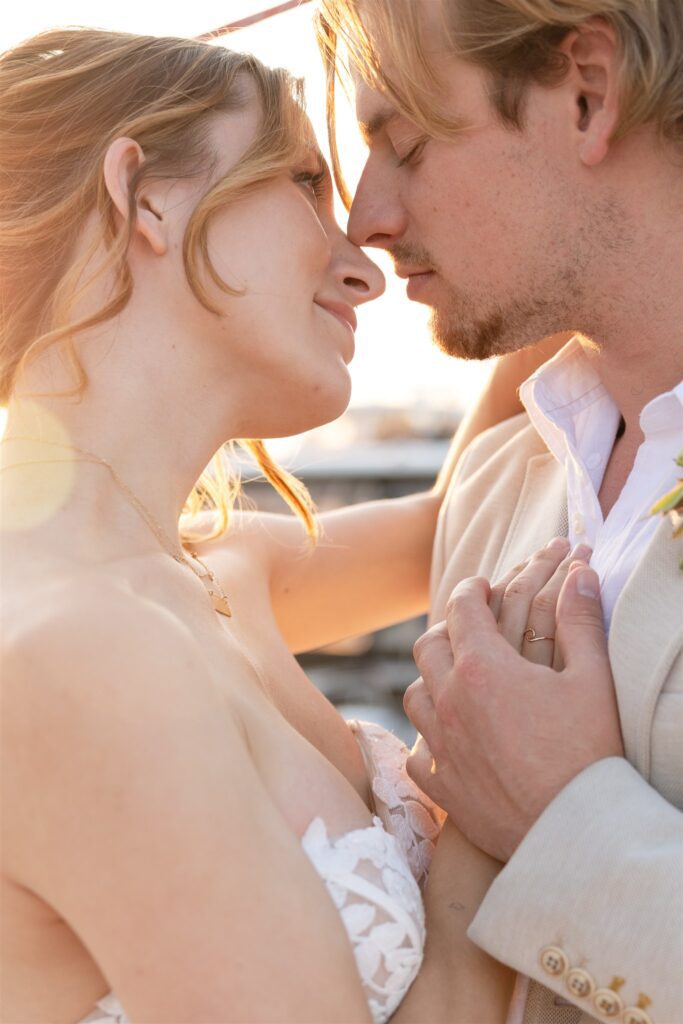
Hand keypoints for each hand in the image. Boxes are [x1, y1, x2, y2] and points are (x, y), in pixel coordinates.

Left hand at [404, 559, 623, 861]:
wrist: (577, 833)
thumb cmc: (591, 754)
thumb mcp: (594, 679)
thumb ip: (581, 620)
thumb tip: (580, 574)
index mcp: (483, 667)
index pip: (463, 608)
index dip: (471, 589)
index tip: (480, 586)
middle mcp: (450, 702)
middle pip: (428, 646)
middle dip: (447, 629)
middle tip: (468, 629)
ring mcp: (440, 747)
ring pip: (414, 695)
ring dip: (431, 680)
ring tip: (454, 680)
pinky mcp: (441, 788)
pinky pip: (417, 754)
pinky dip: (428, 740)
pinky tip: (447, 740)